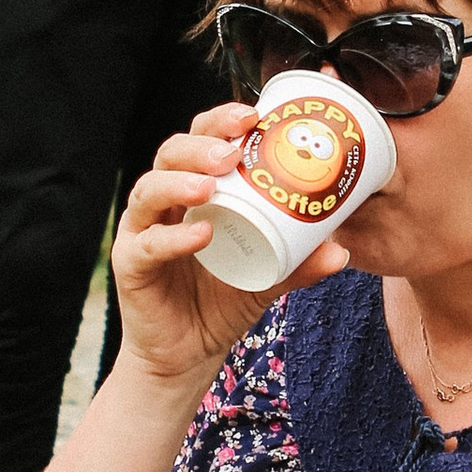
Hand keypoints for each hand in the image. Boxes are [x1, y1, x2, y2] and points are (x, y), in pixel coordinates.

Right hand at [109, 105, 345, 394]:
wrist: (187, 356)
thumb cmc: (221, 303)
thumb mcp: (268, 277)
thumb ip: (299, 263)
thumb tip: (342, 250)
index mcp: (195, 192)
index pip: (200, 140)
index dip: (221, 121)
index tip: (254, 115)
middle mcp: (164, 203)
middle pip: (170, 153)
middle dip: (201, 143)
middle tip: (234, 149)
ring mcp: (142, 231)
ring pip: (149, 189)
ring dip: (180, 181)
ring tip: (211, 185)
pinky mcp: (130, 265)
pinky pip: (146, 244)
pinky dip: (173, 237)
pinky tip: (201, 235)